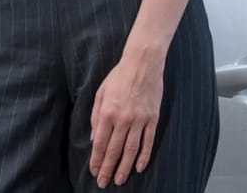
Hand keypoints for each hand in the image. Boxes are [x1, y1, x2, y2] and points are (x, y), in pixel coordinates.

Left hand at [89, 48, 164, 188]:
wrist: (142, 64)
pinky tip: (139, 167)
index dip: (96, 160)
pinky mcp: (153, 118)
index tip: (93, 171)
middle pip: (115, 150)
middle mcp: (123, 119)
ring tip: (119, 180)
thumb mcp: (100, 94)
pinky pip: (148, 141)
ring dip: (125, 168)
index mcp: (107, 113)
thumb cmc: (118, 77)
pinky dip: (144, 156)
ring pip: (131, 150)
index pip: (101, 143)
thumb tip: (95, 139)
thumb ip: (96, 117)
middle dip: (108, 169)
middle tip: (103, 183)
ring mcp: (139, 120)